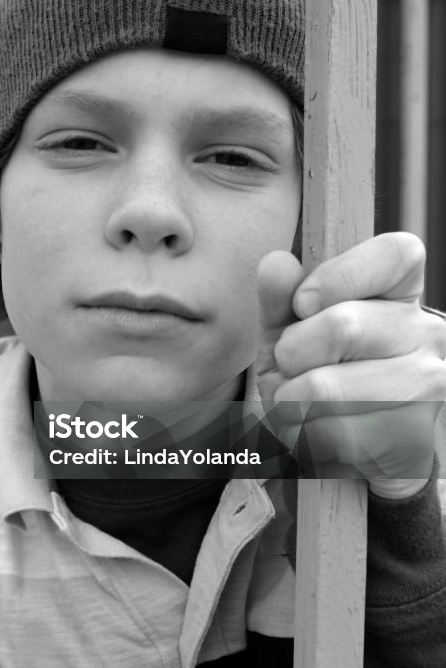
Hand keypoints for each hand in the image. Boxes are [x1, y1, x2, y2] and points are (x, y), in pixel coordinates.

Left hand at [255, 232, 445, 495]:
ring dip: (292, 401)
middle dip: (292, 354)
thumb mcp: (290, 333)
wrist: (345, 452)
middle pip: (344, 326)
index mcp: (402, 297)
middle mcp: (430, 335)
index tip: (304, 304)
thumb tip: (276, 263)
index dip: (341, 275)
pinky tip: (317, 434)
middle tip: (291, 370)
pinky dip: (305, 437)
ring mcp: (433, 388)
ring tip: (299, 406)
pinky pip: (333, 435)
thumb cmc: (317, 377)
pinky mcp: (417, 439)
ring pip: (329, 387)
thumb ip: (280, 298)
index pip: (398, 254)